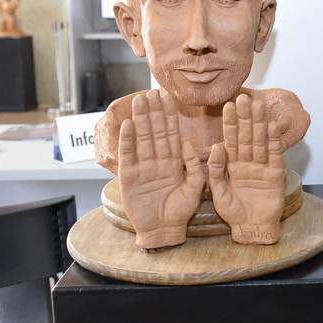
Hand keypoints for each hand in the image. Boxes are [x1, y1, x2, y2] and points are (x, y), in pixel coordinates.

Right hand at [118, 90, 204, 250]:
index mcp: (174, 162)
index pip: (171, 133)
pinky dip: (128, 141)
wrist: (164, 230)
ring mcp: (142, 168)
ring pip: (142, 139)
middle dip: (153, 112)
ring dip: (140, 120)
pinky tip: (128, 125)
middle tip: (150, 92)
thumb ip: (194, 166)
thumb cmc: (181, 211)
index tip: (168, 97)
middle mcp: (157, 161)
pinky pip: (129, 156)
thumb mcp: (195, 188)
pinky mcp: (129, 178)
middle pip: (155, 132)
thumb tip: (187, 143)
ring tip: (139, 102)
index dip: (169, 115)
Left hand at [208, 95, 285, 244]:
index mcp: (232, 165)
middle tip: (244, 98)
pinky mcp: (276, 173)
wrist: (252, 228)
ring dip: (260, 123)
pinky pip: (275, 153)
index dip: (229, 123)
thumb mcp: (218, 192)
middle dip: (245, 117)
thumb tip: (217, 146)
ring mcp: (262, 166)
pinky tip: (272, 125)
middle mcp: (247, 162)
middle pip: (246, 136)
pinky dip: (274, 140)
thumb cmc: (233, 212)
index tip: (227, 105)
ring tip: (259, 106)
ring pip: (260, 141)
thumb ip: (215, 170)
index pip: (230, 139)